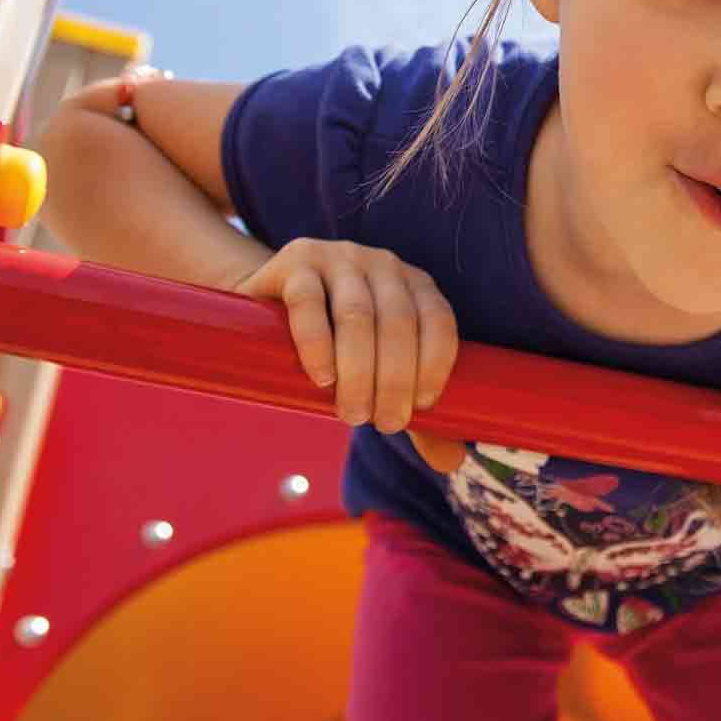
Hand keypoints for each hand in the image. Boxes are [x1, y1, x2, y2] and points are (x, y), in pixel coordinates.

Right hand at [232, 239, 465, 473]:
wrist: (270, 308)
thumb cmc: (337, 345)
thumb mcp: (378, 371)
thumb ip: (412, 407)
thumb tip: (451, 462)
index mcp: (414, 284)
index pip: (439, 320)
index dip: (435, 365)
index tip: (421, 408)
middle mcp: (382, 265)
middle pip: (399, 323)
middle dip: (395, 380)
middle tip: (382, 423)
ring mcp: (338, 258)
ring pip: (357, 315)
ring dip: (358, 372)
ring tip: (351, 414)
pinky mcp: (295, 264)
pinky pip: (309, 301)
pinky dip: (317, 343)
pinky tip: (321, 376)